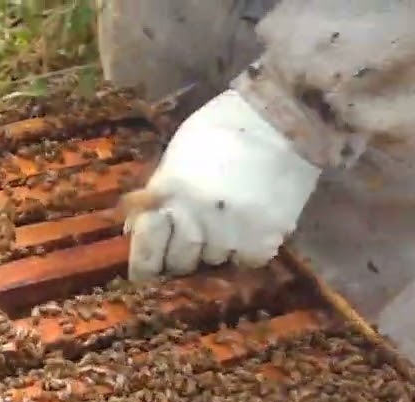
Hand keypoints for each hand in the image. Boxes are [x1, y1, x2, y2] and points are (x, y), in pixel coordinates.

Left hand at [124, 90, 322, 281]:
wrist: (282, 117)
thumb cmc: (223, 129)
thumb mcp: (177, 155)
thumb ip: (158, 193)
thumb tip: (133, 229)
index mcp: (168, 195)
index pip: (146, 251)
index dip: (145, 264)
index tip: (147, 271)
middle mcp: (195, 218)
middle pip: (180, 263)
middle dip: (184, 255)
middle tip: (198, 234)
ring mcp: (230, 229)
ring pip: (215, 261)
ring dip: (219, 248)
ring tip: (230, 219)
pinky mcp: (265, 234)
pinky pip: (249, 261)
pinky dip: (250, 250)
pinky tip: (253, 224)